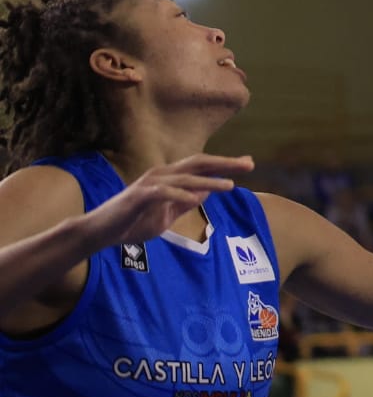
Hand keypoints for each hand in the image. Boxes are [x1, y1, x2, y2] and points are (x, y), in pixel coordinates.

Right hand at [84, 154, 252, 247]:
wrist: (100, 233)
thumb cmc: (133, 223)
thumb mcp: (166, 214)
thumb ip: (184, 202)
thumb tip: (206, 192)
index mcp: (169, 177)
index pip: (202, 166)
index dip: (225, 164)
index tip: (248, 163)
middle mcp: (161, 174)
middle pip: (198, 164)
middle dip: (224, 163)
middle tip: (249, 164)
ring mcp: (149, 184)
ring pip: (185, 178)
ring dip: (208, 181)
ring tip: (230, 185)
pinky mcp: (138, 196)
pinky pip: (163, 193)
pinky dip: (180, 195)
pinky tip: (196, 199)